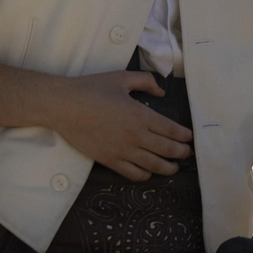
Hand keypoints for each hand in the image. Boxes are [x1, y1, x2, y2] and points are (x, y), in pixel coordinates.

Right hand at [40, 71, 192, 179]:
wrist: (63, 106)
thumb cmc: (91, 89)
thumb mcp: (121, 78)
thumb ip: (146, 82)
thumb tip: (162, 93)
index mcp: (140, 115)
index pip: (171, 130)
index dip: (184, 136)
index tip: (189, 138)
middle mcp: (136, 136)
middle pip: (167, 150)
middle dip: (181, 153)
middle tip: (187, 153)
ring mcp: (123, 151)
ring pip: (154, 166)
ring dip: (168, 168)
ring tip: (174, 167)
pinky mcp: (110, 160)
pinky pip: (134, 174)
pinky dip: (146, 175)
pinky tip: (149, 171)